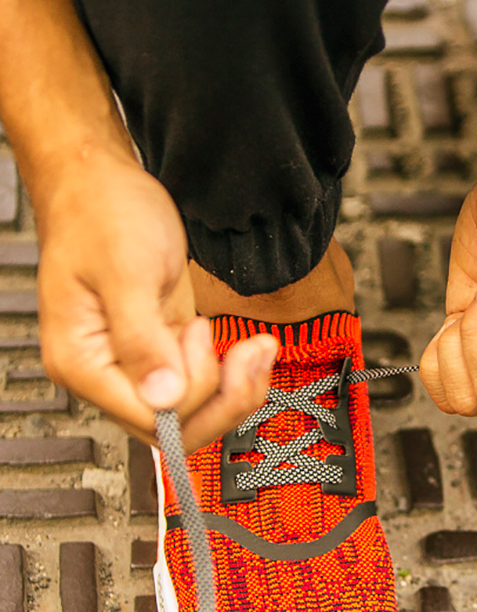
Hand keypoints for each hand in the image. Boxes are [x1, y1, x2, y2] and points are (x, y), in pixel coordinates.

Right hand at [34, 150, 276, 450]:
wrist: (103, 184)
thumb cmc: (100, 215)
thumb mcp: (125, 272)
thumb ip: (142, 338)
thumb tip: (162, 397)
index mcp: (84, 362)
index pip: (150, 417)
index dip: (192, 392)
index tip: (201, 337)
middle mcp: (109, 372)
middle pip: (176, 427)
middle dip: (224, 399)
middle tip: (249, 356)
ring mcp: (140, 362)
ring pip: (196, 410)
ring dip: (236, 388)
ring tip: (256, 348)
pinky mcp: (166, 347)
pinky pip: (205, 382)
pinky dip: (235, 372)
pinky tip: (250, 348)